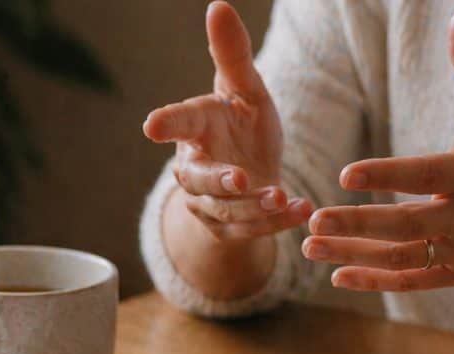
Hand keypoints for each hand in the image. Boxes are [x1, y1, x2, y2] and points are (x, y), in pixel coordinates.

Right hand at [142, 1, 311, 240]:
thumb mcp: (246, 89)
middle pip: (198, 179)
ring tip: (282, 198)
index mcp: (197, 127)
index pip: (179, 122)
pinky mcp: (230, 229)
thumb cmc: (242, 124)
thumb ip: (233, 55)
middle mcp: (195, 168)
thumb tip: (218, 6)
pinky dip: (277, 224)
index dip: (166, 123)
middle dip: (218, 181)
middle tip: (239, 178)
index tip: (151, 126)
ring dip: (254, 207)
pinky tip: (302, 212)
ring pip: (226, 211)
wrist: (252, 174)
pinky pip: (251, 231)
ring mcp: (211, 203)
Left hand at [302, 13, 453, 292]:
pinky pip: (413, 280)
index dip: (386, 175)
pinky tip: (338, 275)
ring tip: (310, 245)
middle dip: (357, 223)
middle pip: (406, 224)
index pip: (427, 174)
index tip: (345, 174)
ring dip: (353, 254)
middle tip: (314, 217)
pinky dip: (376, 281)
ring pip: (402, 256)